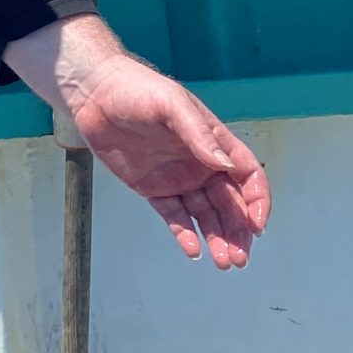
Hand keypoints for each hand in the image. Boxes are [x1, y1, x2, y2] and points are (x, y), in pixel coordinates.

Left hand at [3, 15, 270, 267]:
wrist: (95, 94)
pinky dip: (185, 234)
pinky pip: (174, 216)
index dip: (257, 201)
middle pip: (230, 203)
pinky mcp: (152, 188)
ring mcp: (177, 177)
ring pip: (205, 215)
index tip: (257, 225)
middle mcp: (200, 163)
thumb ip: (200, 135)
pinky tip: (193, 250)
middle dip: (238, 231)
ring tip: (223, 262)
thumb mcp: (172, 105)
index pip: (247, 176)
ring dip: (217, 238)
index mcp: (214, 142)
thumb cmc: (137, 90)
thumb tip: (229, 167)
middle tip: (239, 258)